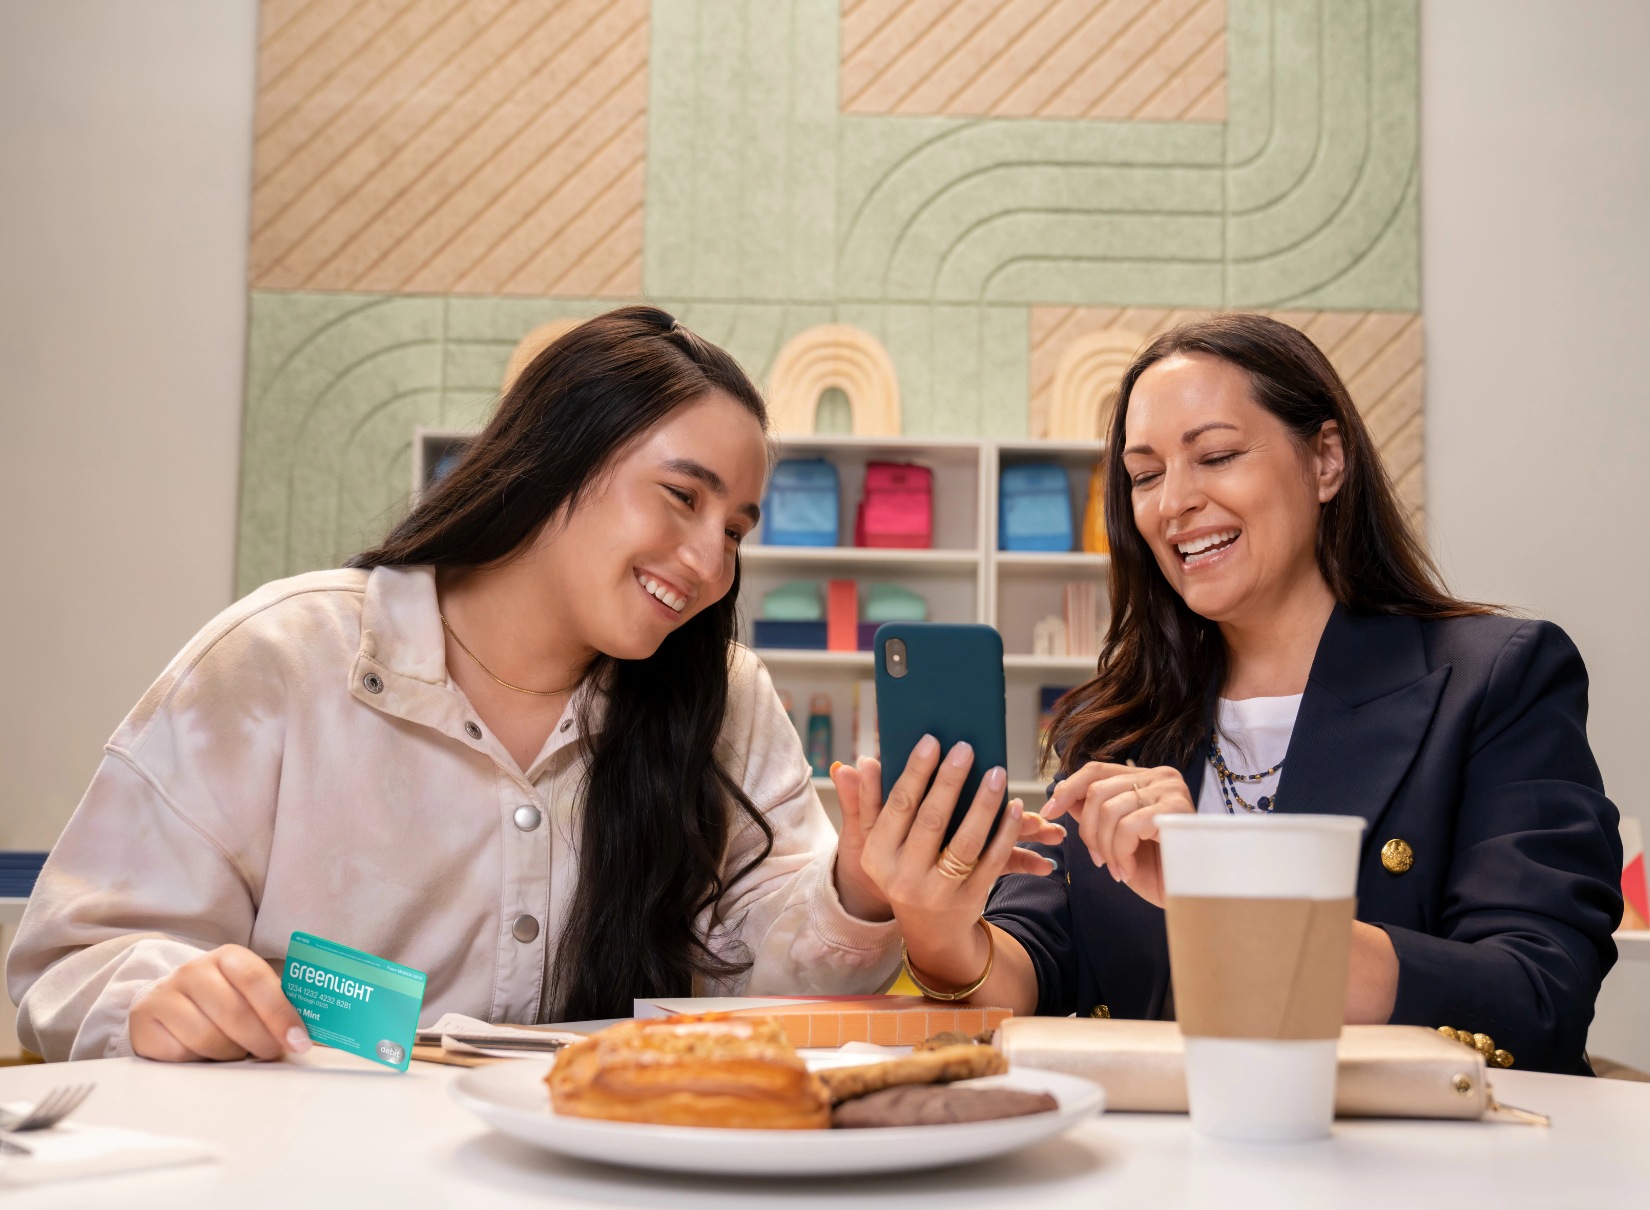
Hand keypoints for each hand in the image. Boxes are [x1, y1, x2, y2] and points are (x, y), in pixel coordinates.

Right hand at [129, 944, 311, 1061]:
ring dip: (231, 1053)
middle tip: (272, 1053)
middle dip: (260, 1040)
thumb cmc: (221, 1000)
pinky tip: (208, 1056)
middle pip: (233, 1012)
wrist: (166, 1002)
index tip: (298, 1040)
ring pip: (208, 1037)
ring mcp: (165, 994)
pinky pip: (180, 1053)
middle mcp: (193, 970)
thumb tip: (318, 1037)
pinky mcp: (144, 1021)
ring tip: (239, 1053)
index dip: (280, 1012)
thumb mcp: (251, 995)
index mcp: (228, 957)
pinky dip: (201, 1061)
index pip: (256, 980)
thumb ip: (281, 1008)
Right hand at [831, 735, 1065, 989]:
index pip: (898, 806)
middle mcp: (905, 877)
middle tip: (966, 747)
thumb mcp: (875, 843)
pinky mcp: (969, 899)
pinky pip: (991, 861)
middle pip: (932, 820)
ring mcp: (939, 892)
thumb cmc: (901, 870)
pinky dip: (1005, 832)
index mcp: (878, 856)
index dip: (915, 772)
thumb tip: (860, 762)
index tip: (932, 741)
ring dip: (984, 804)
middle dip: (950, 780)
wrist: (929, 930)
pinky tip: (1013, 807)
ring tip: (997, 772)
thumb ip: (867, 802)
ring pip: (966, 841)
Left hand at [1042, 761, 1194, 907]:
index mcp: (1145, 778)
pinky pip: (1128, 826)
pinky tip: (1129, 870)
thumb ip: (1096, 815)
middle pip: (1097, 791)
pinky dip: (1120, 853)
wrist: (1196, 895)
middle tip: (1098, 860)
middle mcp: (1160, 776)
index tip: (1048, 811)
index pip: (1095, 770)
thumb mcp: (1118, 838)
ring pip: (1109, 810)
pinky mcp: (1176, 809)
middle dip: (1088, 831)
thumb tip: (1065, 799)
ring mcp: (1170, 790)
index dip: (1067, 788)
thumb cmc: (1160, 869)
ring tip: (1117, 868)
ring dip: (1105, 847)